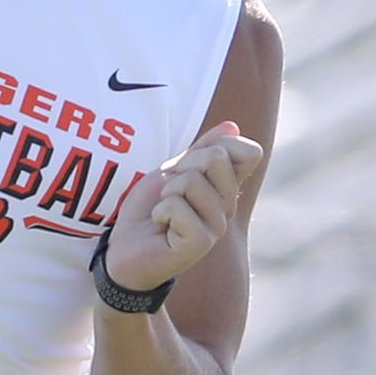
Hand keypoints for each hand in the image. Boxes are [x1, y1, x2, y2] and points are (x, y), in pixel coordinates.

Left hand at [104, 123, 264, 297]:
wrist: (125, 248)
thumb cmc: (149, 211)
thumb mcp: (174, 171)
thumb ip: (202, 149)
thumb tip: (233, 126)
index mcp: (226, 189)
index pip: (250, 153)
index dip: (217, 147)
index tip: (188, 167)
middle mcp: (228, 208)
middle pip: (217, 158)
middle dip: (182, 167)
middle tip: (168, 192)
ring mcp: (216, 227)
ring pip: (192, 181)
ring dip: (166, 193)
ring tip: (163, 213)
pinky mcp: (200, 244)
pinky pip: (177, 206)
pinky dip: (160, 212)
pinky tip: (161, 228)